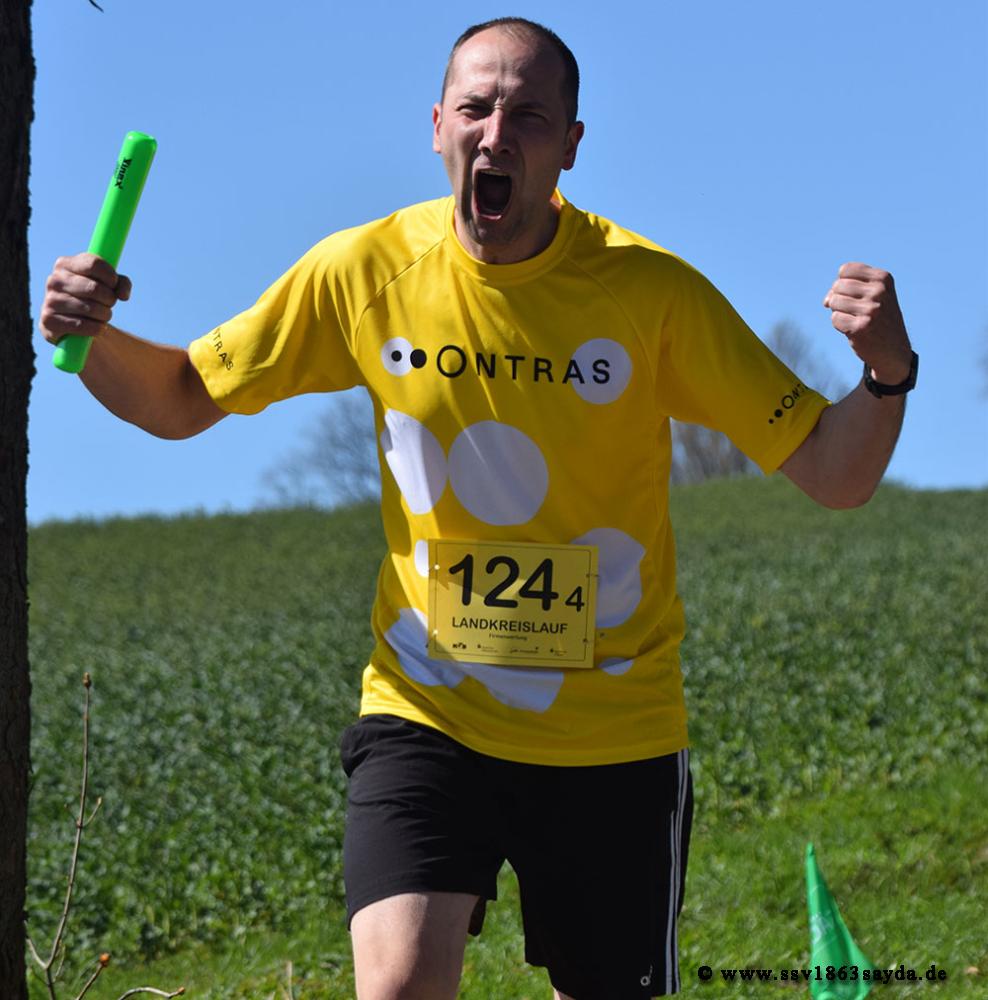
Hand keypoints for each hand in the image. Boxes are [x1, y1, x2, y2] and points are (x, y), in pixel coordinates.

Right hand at [39, 253, 132, 344]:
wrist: (75, 325)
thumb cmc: (95, 299)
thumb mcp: (110, 286)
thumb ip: (121, 283)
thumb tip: (122, 295)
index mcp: (65, 264)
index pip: (93, 264)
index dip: (110, 276)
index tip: (114, 284)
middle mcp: (54, 280)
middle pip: (95, 288)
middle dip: (110, 299)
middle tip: (109, 303)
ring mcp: (50, 300)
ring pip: (91, 308)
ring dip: (105, 315)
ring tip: (102, 315)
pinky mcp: (49, 321)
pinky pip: (83, 325)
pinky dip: (96, 328)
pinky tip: (96, 326)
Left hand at [823, 262, 911, 382]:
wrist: (893, 350)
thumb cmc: (879, 318)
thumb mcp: (874, 295)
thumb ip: (848, 289)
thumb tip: (826, 301)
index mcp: (883, 278)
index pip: (845, 270)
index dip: (841, 282)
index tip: (852, 294)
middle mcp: (879, 292)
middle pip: (837, 285)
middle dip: (838, 298)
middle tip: (853, 310)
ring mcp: (871, 310)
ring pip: (833, 301)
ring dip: (838, 311)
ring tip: (854, 318)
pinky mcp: (860, 327)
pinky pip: (835, 319)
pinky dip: (840, 325)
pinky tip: (854, 329)